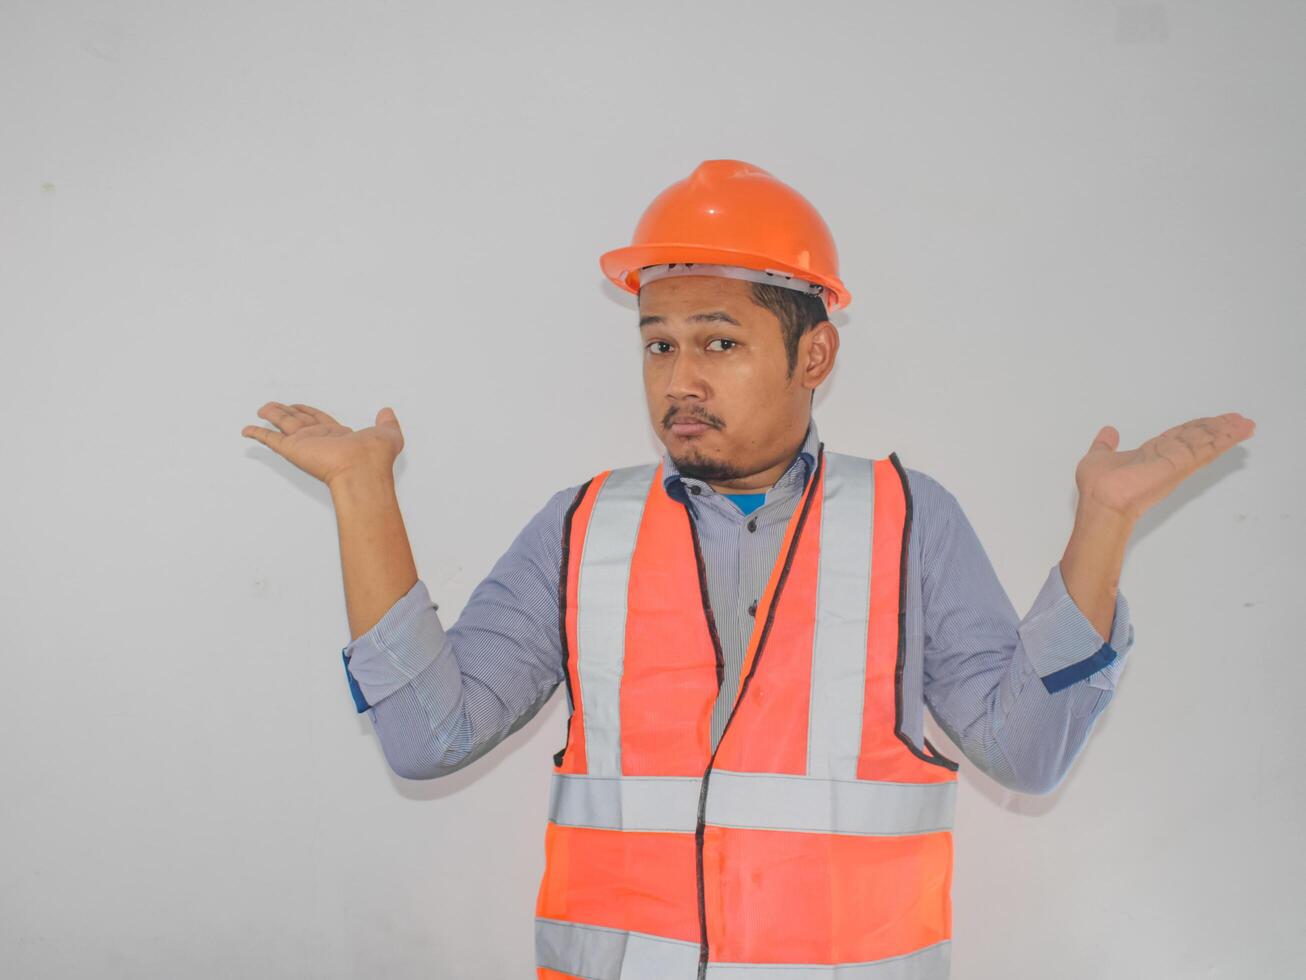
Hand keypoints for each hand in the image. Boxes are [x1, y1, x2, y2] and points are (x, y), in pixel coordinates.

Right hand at [241, 402, 404, 486]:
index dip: (308, 411)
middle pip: (298, 420)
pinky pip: (270, 439)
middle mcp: (320, 439)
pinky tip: (247, 429)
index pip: (319, 419)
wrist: (363, 469)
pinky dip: (257, 433)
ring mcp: (305, 444)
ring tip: (262, 408)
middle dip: (287, 411)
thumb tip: (388, 412)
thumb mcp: (389, 434)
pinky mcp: (292, 450)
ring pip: (284, 424)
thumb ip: (388, 422)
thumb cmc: (375, 456)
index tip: (298, 405)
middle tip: (274, 405)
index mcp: (338, 435)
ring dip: (272, 415)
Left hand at [1074, 412, 1256, 522]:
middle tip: (1238, 419)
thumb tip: (1108, 431)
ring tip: (1245, 423)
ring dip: (1226, 432)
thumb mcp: (1098, 457)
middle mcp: (1167, 459)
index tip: (1212, 421)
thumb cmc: (1097, 487)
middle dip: (1217, 428)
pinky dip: (1223, 439)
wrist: (1101, 502)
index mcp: (1151, 456)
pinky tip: (1238, 431)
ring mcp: (1176, 463)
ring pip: (1205, 443)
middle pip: (1197, 438)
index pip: (1179, 438)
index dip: (1196, 428)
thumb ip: (1105, 444)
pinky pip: (1206, 449)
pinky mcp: (1181, 465)